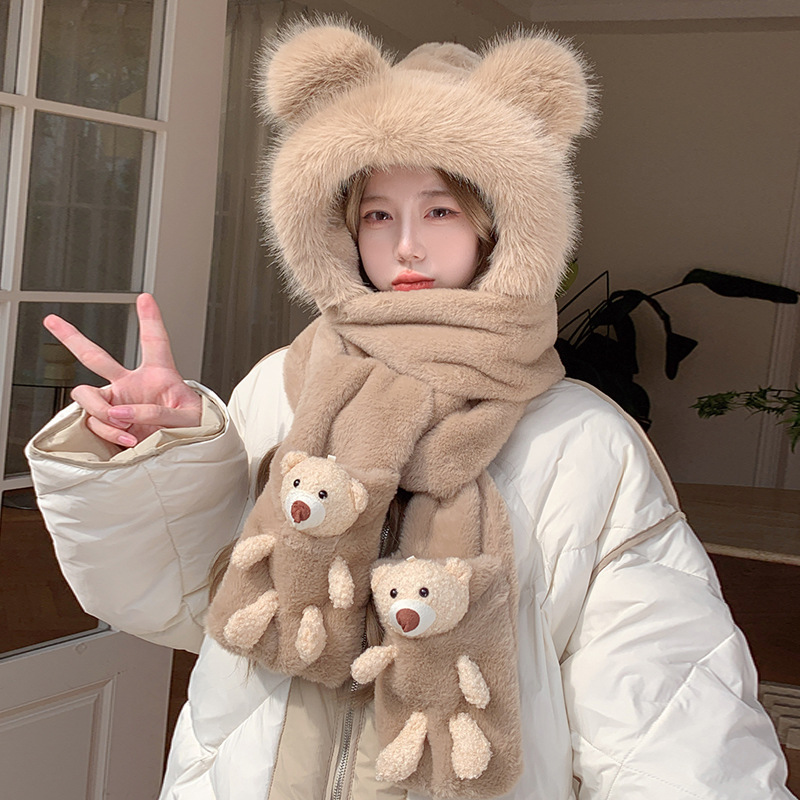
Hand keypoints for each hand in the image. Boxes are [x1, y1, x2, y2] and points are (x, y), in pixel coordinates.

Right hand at [43, 293, 201, 447]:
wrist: (185, 457)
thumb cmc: (195, 433)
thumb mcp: (187, 418)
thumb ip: (157, 412)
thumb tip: (120, 413)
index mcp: (159, 375)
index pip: (155, 342)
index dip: (150, 319)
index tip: (145, 298)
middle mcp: (132, 387)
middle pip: (96, 358)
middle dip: (71, 338)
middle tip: (51, 321)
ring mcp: (117, 405)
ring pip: (87, 395)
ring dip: (103, 412)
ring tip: (127, 427)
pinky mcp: (109, 425)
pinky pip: (93, 422)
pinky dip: (107, 433)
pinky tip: (127, 439)